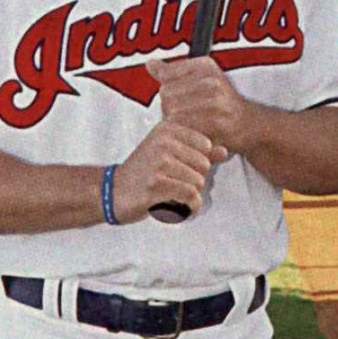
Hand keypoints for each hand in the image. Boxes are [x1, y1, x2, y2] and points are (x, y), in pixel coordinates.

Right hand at [112, 120, 226, 223]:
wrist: (113, 191)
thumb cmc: (144, 172)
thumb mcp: (168, 154)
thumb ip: (197, 151)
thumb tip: (225, 150)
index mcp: (166, 129)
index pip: (206, 145)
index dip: (199, 162)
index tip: (183, 169)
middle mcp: (163, 142)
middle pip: (204, 165)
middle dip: (195, 179)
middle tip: (177, 185)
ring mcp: (158, 162)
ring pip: (198, 182)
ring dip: (191, 195)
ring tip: (175, 197)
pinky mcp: (156, 184)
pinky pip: (190, 197)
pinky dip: (190, 207)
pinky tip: (180, 209)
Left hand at [146, 56, 252, 153]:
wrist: (250, 124)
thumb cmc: (223, 100)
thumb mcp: (201, 76)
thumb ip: (173, 71)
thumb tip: (150, 64)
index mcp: (206, 66)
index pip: (166, 75)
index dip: (166, 88)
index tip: (176, 95)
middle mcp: (212, 81)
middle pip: (166, 94)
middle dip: (167, 107)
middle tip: (179, 114)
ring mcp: (215, 103)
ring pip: (173, 112)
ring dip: (174, 122)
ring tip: (184, 124)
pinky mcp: (217, 125)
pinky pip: (186, 129)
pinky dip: (184, 134)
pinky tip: (190, 133)